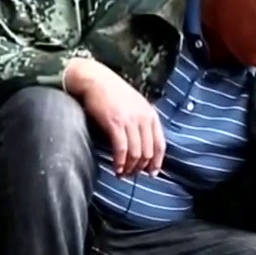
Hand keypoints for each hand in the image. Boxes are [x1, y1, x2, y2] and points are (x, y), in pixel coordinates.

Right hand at [66, 58, 164, 176]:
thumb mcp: (135, 106)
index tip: (152, 173)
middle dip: (140, 168)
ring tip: (123, 174)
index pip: (160, 145)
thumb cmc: (112, 94)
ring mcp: (130, 121)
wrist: (95, 79)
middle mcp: (143, 118)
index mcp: (150, 114)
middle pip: (148, 152)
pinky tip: (116, 168)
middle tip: (132, 175)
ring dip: (130, 168)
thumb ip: (141, 123)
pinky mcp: (115, 124)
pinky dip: (120, 162)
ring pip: (136, 153)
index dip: (157, 162)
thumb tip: (141, 147)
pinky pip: (121, 149)